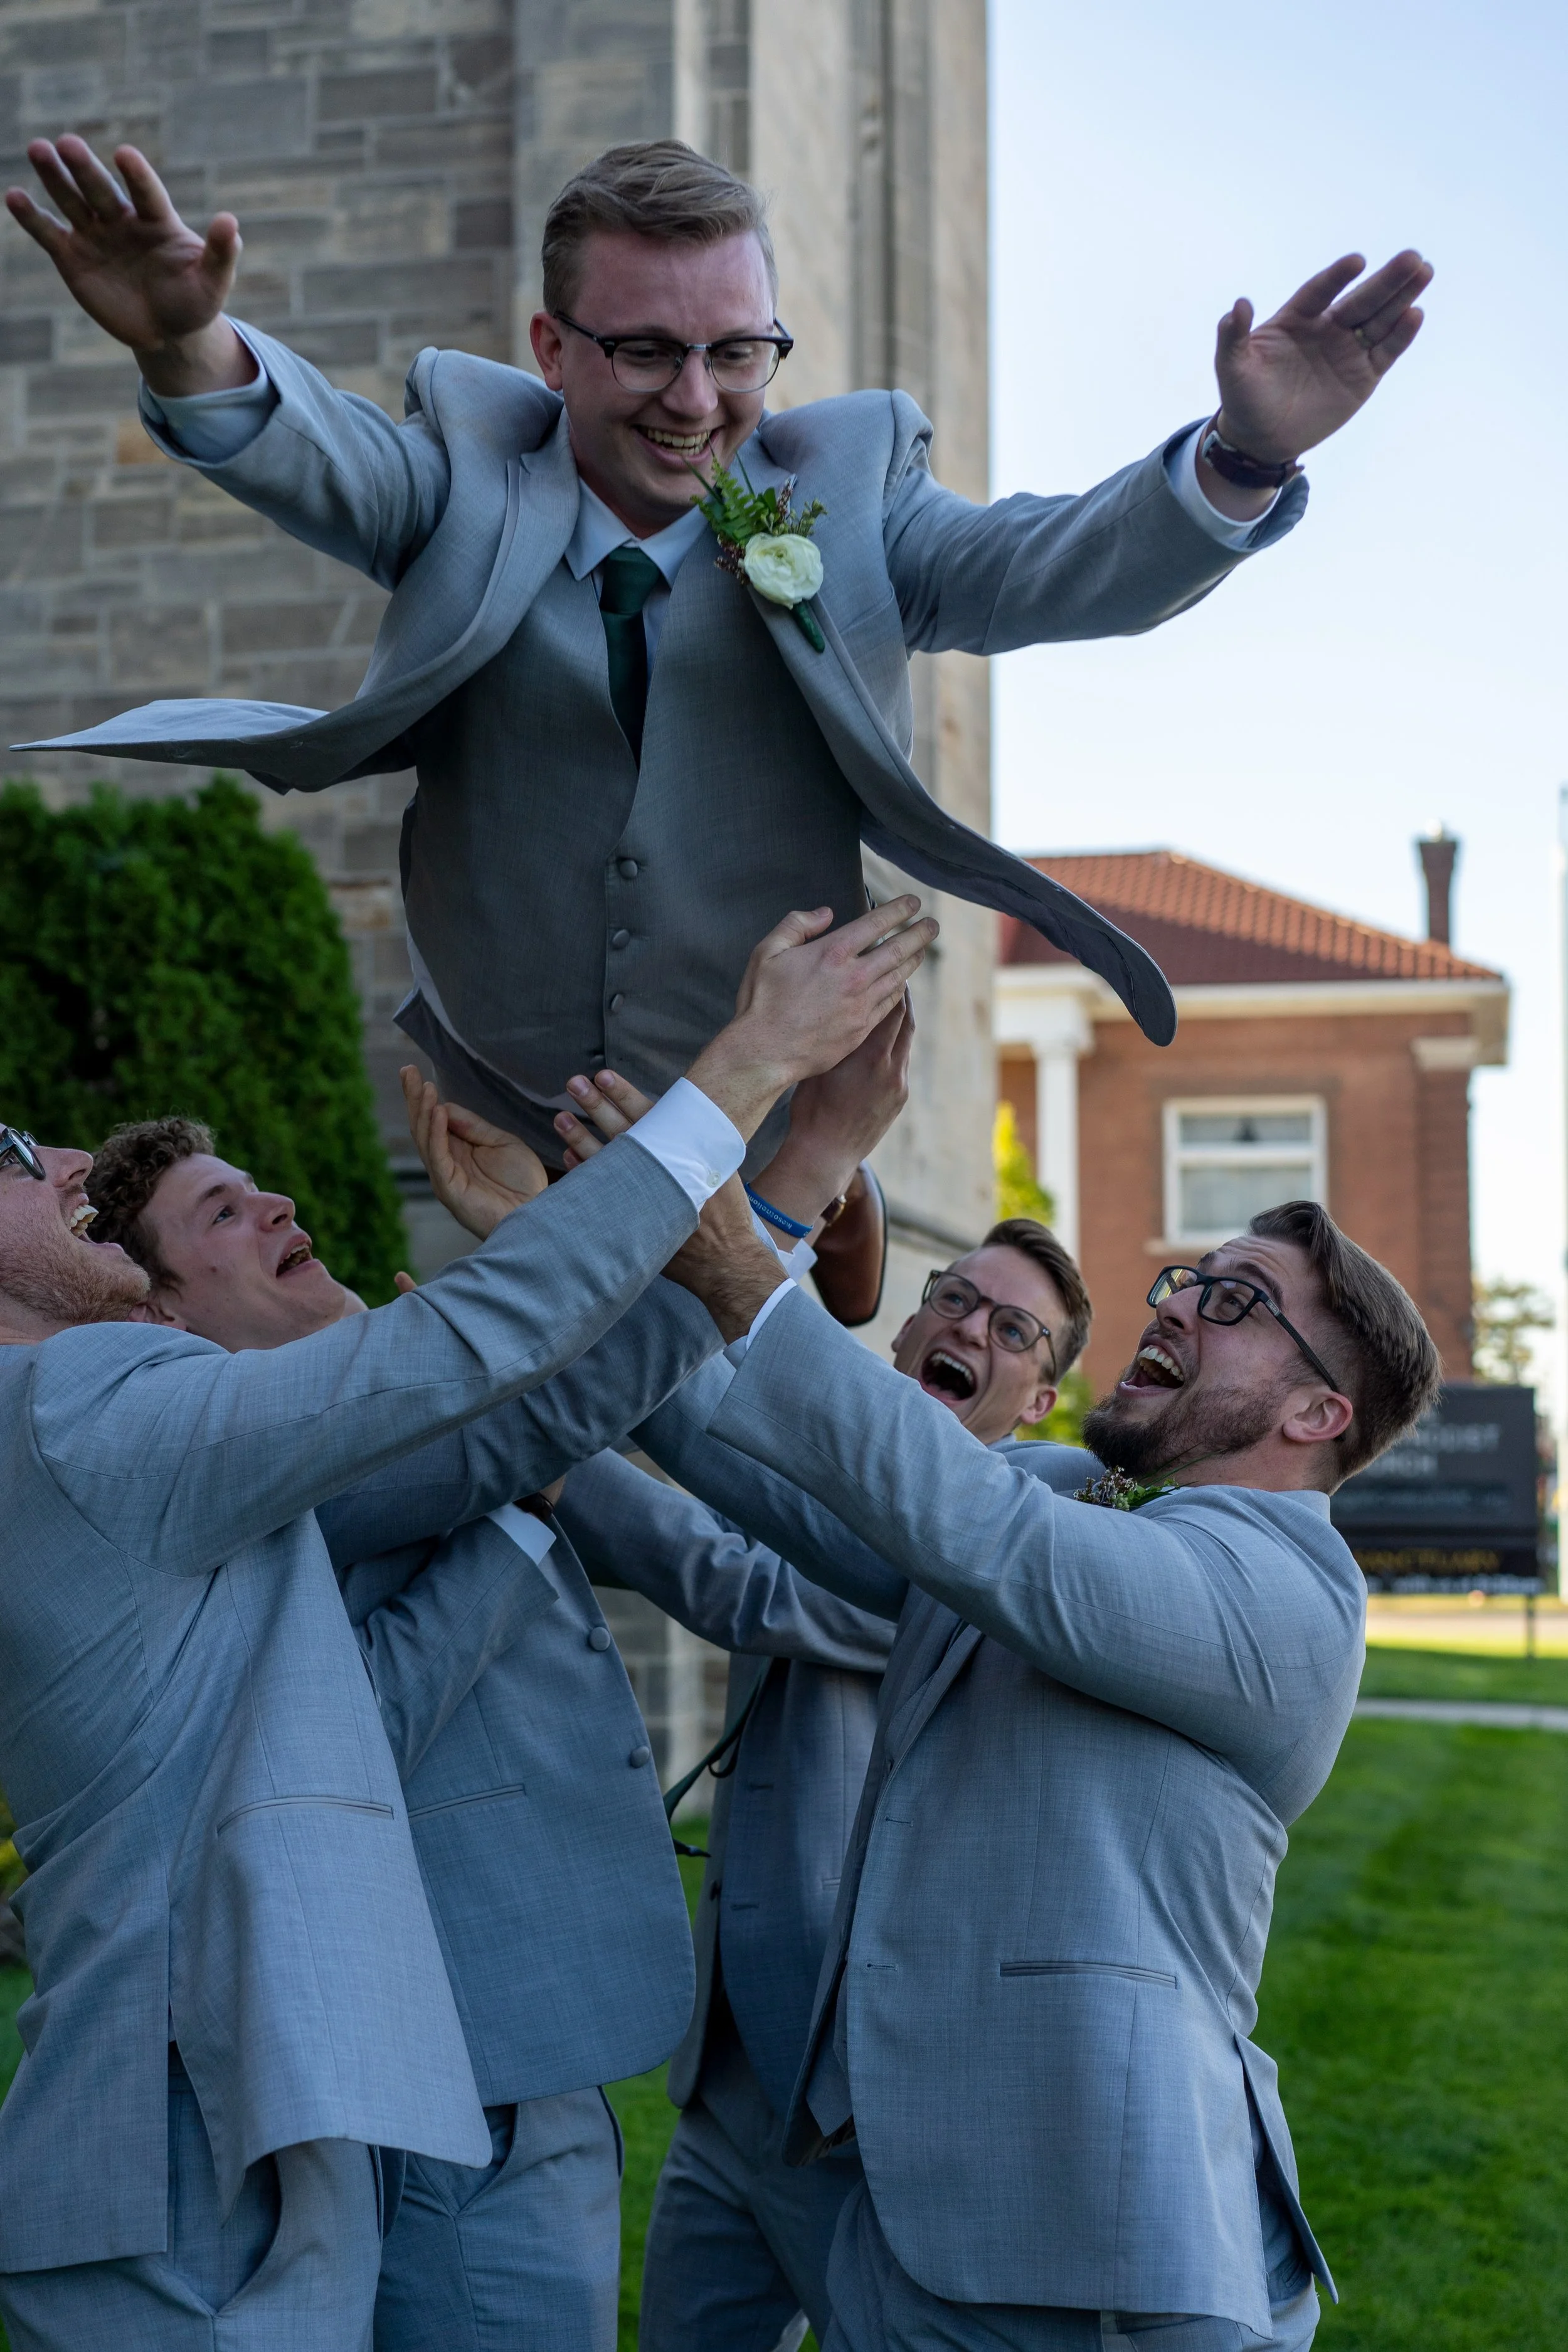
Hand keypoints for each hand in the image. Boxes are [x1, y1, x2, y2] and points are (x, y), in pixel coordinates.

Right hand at [5, 138, 253, 393]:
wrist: (167, 333)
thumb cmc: (193, 302)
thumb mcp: (213, 284)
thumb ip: (221, 254)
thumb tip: (231, 222)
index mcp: (158, 222)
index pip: (146, 193)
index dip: (137, 176)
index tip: (124, 155)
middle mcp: (123, 221)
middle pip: (102, 190)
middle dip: (85, 169)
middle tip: (68, 143)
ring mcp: (95, 236)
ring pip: (72, 202)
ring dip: (54, 177)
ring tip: (38, 149)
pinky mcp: (72, 258)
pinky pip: (48, 234)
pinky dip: (31, 217)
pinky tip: (13, 196)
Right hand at [401, 1066, 547, 1239]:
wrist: (538, 1213)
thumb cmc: (522, 1182)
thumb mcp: (501, 1142)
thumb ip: (473, 1126)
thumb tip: (445, 1105)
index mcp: (457, 1151)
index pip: (432, 1120)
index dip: (422, 1097)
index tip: (413, 1072)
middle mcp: (446, 1163)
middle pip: (423, 1127)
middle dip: (414, 1099)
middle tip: (406, 1071)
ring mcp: (445, 1178)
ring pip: (426, 1140)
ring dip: (424, 1112)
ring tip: (424, 1088)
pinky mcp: (450, 1191)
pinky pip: (438, 1159)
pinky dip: (437, 1134)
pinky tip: (439, 1113)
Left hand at [544, 1078, 785, 1337]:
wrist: (724, 1258)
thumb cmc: (726, 1211)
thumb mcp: (719, 1168)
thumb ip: (694, 1144)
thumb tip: (670, 1118)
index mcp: (682, 1153)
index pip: (648, 1115)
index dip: (624, 1094)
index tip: (603, 1076)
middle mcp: (658, 1170)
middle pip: (621, 1131)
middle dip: (596, 1106)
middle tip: (575, 1083)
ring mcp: (642, 1194)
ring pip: (603, 1160)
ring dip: (580, 1138)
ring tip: (560, 1118)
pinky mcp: (631, 1216)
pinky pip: (598, 1191)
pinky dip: (584, 1172)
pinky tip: (569, 1157)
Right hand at [688, 899, 935, 1142]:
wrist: (764, 1052)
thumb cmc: (761, 1001)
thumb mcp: (767, 951)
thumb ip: (796, 925)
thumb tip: (826, 914)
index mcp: (832, 953)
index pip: (876, 923)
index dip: (898, 910)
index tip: (913, 902)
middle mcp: (853, 978)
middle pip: (898, 950)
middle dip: (919, 933)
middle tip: (932, 924)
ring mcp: (861, 1006)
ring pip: (898, 977)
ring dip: (914, 960)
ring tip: (922, 949)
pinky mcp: (861, 1029)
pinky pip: (890, 1004)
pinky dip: (899, 989)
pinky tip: (902, 983)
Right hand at [755, 994, 913, 1226]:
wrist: (825, 1153)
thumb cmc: (809, 1108)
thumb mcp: (818, 1064)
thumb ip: (835, 1036)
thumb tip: (842, 1005)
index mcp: (866, 1056)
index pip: (887, 1007)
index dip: (887, 983)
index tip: (882, 964)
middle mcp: (889, 1067)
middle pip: (904, 1019)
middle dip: (900, 994)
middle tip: (894, 971)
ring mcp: (898, 1084)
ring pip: (906, 1039)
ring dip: (901, 1017)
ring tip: (893, 997)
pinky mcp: (900, 1097)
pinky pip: (902, 1060)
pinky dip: (896, 1042)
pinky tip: (885, 1034)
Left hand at [1210, 248, 1432, 466]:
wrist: (1261, 439)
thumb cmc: (1244, 398)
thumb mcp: (1232, 368)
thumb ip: (1233, 337)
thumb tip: (1237, 306)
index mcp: (1297, 319)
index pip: (1321, 291)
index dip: (1338, 277)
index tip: (1357, 262)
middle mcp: (1327, 328)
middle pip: (1360, 299)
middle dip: (1387, 279)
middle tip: (1412, 258)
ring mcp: (1348, 350)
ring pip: (1380, 319)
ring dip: (1403, 297)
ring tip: (1424, 271)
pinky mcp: (1364, 375)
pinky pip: (1385, 352)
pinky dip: (1401, 335)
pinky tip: (1415, 314)